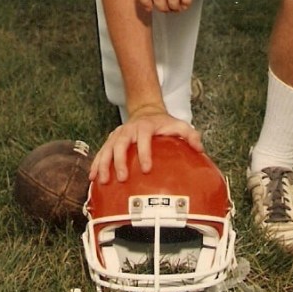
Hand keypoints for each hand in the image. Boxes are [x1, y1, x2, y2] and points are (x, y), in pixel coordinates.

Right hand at [89, 107, 203, 184]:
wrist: (146, 111)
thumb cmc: (164, 123)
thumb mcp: (179, 124)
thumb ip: (190, 135)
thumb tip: (199, 148)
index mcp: (145, 126)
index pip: (144, 139)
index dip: (144, 153)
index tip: (145, 168)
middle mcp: (129, 129)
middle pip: (121, 144)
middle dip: (120, 161)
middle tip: (121, 178)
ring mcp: (118, 134)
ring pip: (107, 148)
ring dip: (103, 164)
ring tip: (103, 180)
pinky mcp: (111, 140)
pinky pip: (101, 152)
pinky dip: (96, 164)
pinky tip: (93, 178)